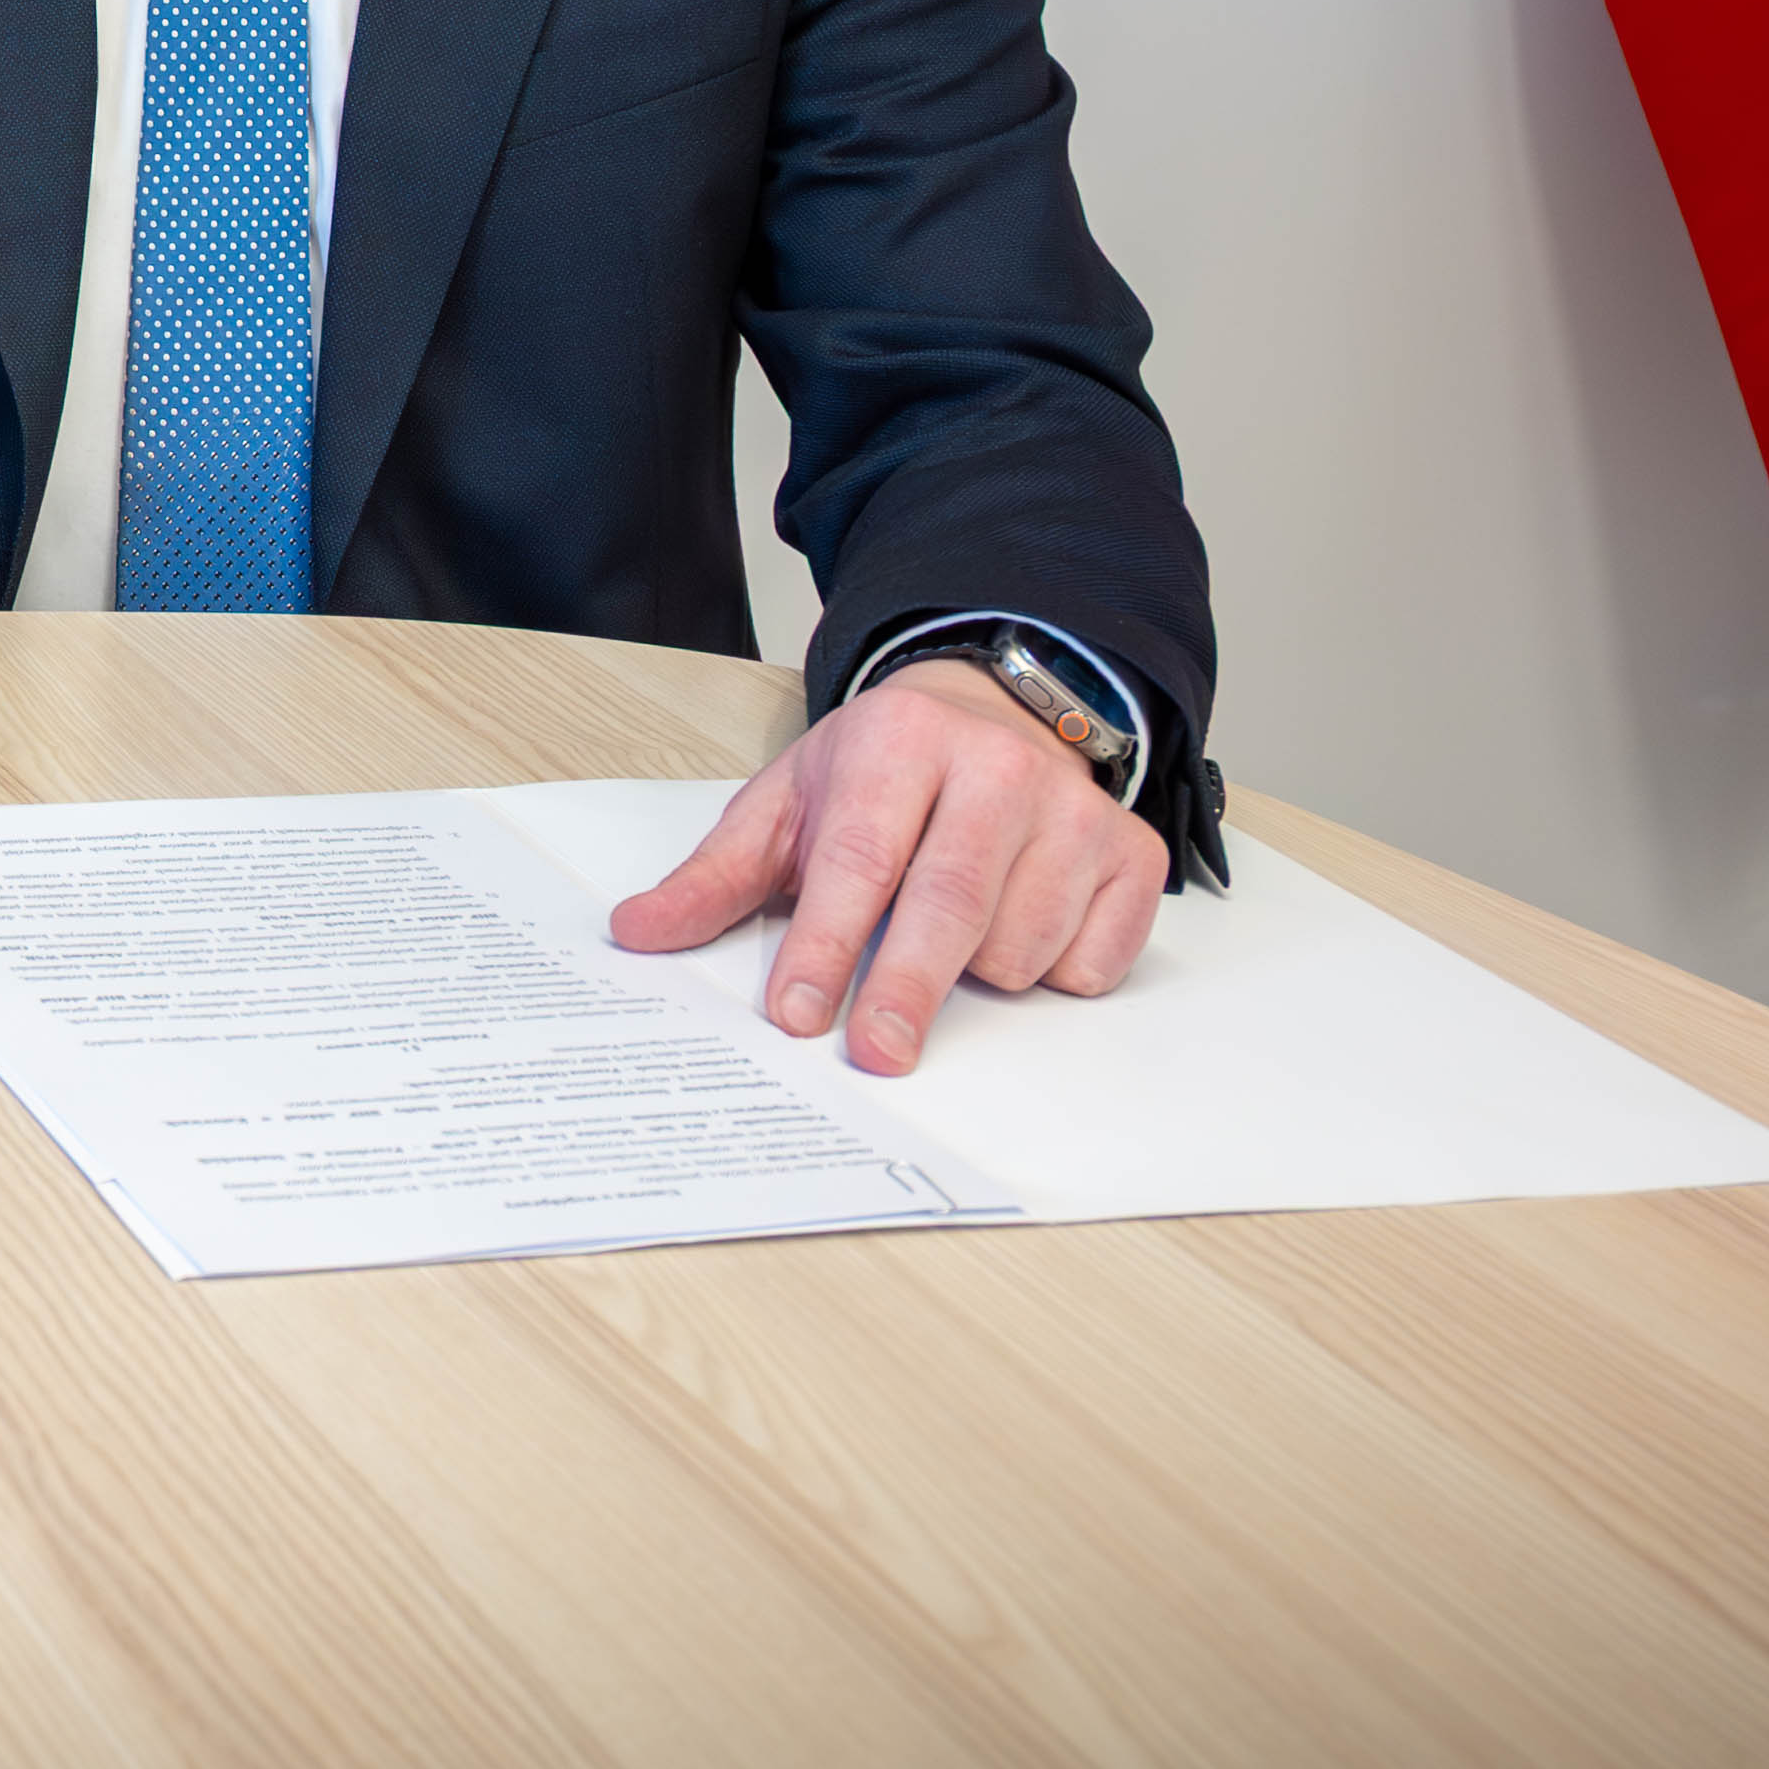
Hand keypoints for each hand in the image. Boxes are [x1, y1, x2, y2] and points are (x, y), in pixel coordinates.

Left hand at [608, 657, 1165, 1072]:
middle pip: (948, 902)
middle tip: (875, 1055)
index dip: (827, 944)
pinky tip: (1020, 928)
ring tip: (946, 934)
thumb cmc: (881, 773)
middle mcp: (996, 768)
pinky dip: (1052, 973)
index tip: (798, 1014)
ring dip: (976, 974)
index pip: (859, 858)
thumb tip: (636, 931)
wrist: (989, 713)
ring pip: (1021, 941)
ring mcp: (1074, 811)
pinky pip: (1092, 959)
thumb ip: (715, 876)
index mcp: (899, 744)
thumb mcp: (786, 805)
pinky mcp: (1132, 855)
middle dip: (905, 988)